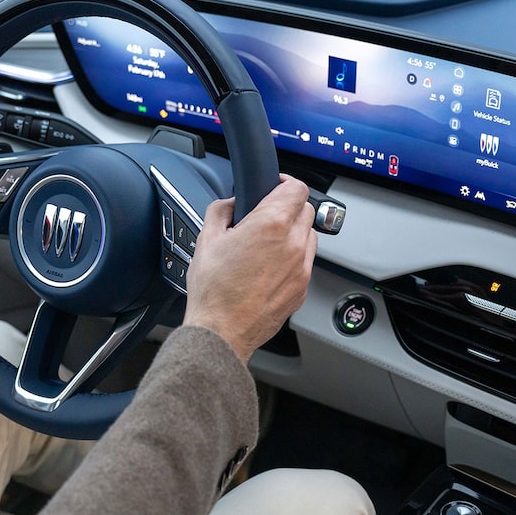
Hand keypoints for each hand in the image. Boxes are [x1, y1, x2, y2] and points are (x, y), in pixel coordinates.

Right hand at [184, 176, 317, 362]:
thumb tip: (229, 204)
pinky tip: (271, 266)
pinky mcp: (302, 288)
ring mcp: (302, 268)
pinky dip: (294, 257)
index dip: (284, 183)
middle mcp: (293, 244)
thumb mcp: (206, 239)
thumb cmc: (214, 291)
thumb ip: (220, 210)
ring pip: (309, 235)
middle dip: (287, 207)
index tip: (274, 186)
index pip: (297, 188)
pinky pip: (306, 262)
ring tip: (268, 243)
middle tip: (265, 215)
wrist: (221, 331)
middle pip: (305, 209)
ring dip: (294, 232)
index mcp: (271, 224)